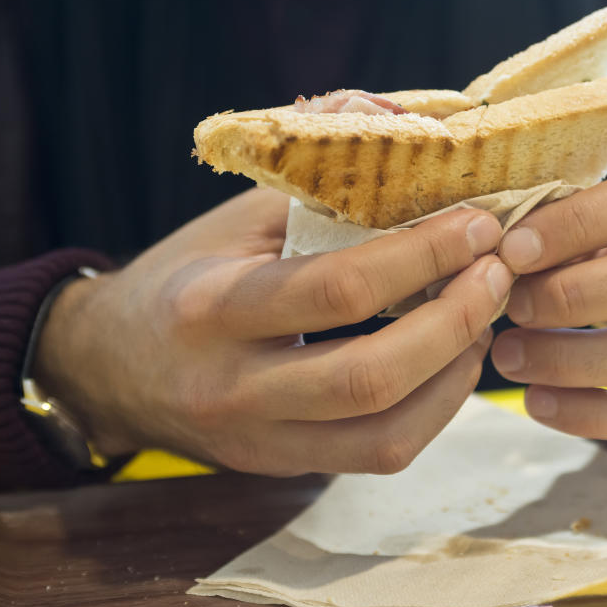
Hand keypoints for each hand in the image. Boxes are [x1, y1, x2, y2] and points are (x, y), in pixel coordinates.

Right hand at [36, 188, 510, 474]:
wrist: (109, 368)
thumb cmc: (184, 276)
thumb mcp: (235, 220)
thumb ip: (318, 189)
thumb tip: (411, 140)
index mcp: (214, 306)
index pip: (339, 288)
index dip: (424, 257)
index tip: (477, 225)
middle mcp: (234, 387)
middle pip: (372, 376)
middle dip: (456, 321)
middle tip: (497, 273)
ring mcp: (260, 441)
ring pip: (386, 434)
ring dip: (457, 373)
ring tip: (483, 315)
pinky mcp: (285, 467)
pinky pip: (379, 454)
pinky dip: (435, 409)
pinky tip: (454, 360)